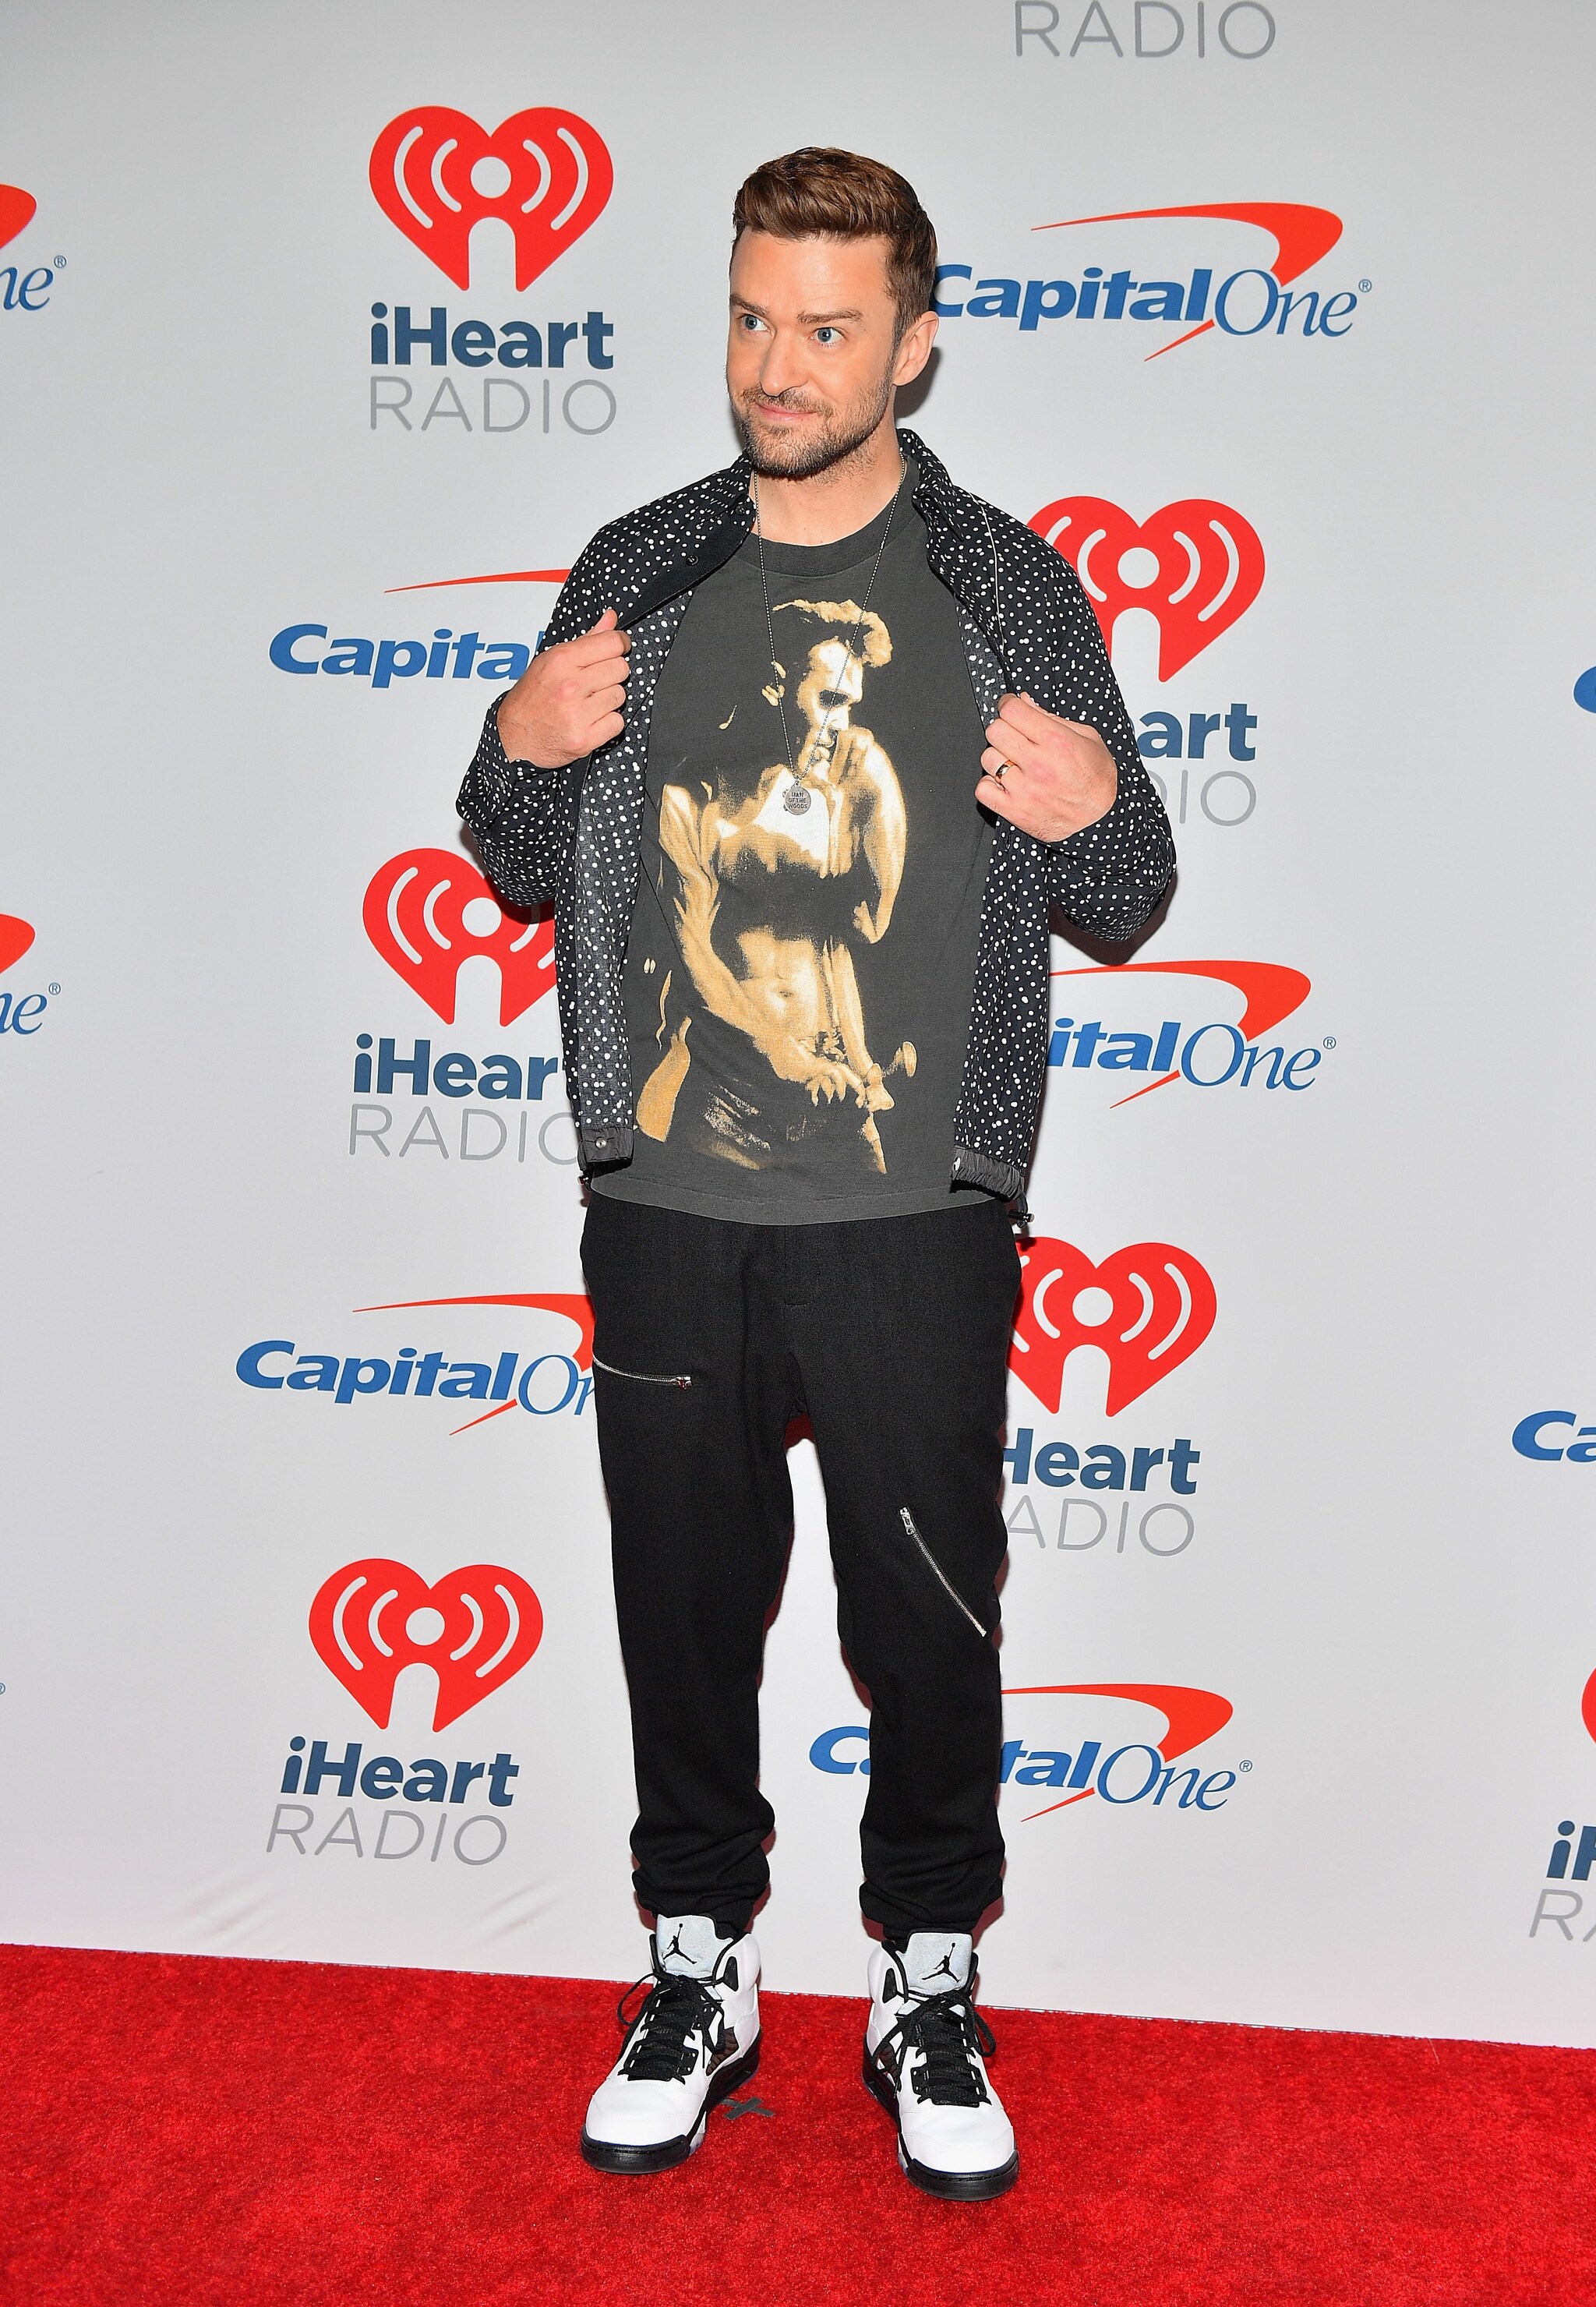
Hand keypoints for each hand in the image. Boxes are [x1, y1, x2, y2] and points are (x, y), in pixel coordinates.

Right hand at [496, 608, 629, 767]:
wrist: (513, 736)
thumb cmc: (530, 698)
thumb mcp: (551, 661)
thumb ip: (585, 640)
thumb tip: (610, 619)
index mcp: (561, 661)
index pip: (612, 643)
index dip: (620, 645)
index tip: (617, 649)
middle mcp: (569, 686)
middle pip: (620, 669)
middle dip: (612, 674)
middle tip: (595, 681)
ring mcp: (577, 714)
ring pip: (620, 696)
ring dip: (609, 699)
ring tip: (589, 702)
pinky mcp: (584, 739)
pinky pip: (617, 723)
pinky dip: (608, 723)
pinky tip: (591, 720)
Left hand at [977, 693, 1116, 841]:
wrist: (1103, 820)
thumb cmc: (1098, 780)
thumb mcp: (1087, 738)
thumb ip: (1052, 718)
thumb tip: (1025, 701)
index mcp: (1056, 741)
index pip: (1012, 710)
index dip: (1009, 704)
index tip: (1011, 707)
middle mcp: (1038, 764)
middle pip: (995, 730)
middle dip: (1003, 728)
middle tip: (1014, 736)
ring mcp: (1024, 789)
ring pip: (988, 758)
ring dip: (998, 757)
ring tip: (1014, 762)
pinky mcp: (1015, 811)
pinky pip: (983, 789)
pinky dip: (990, 784)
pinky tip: (1005, 782)